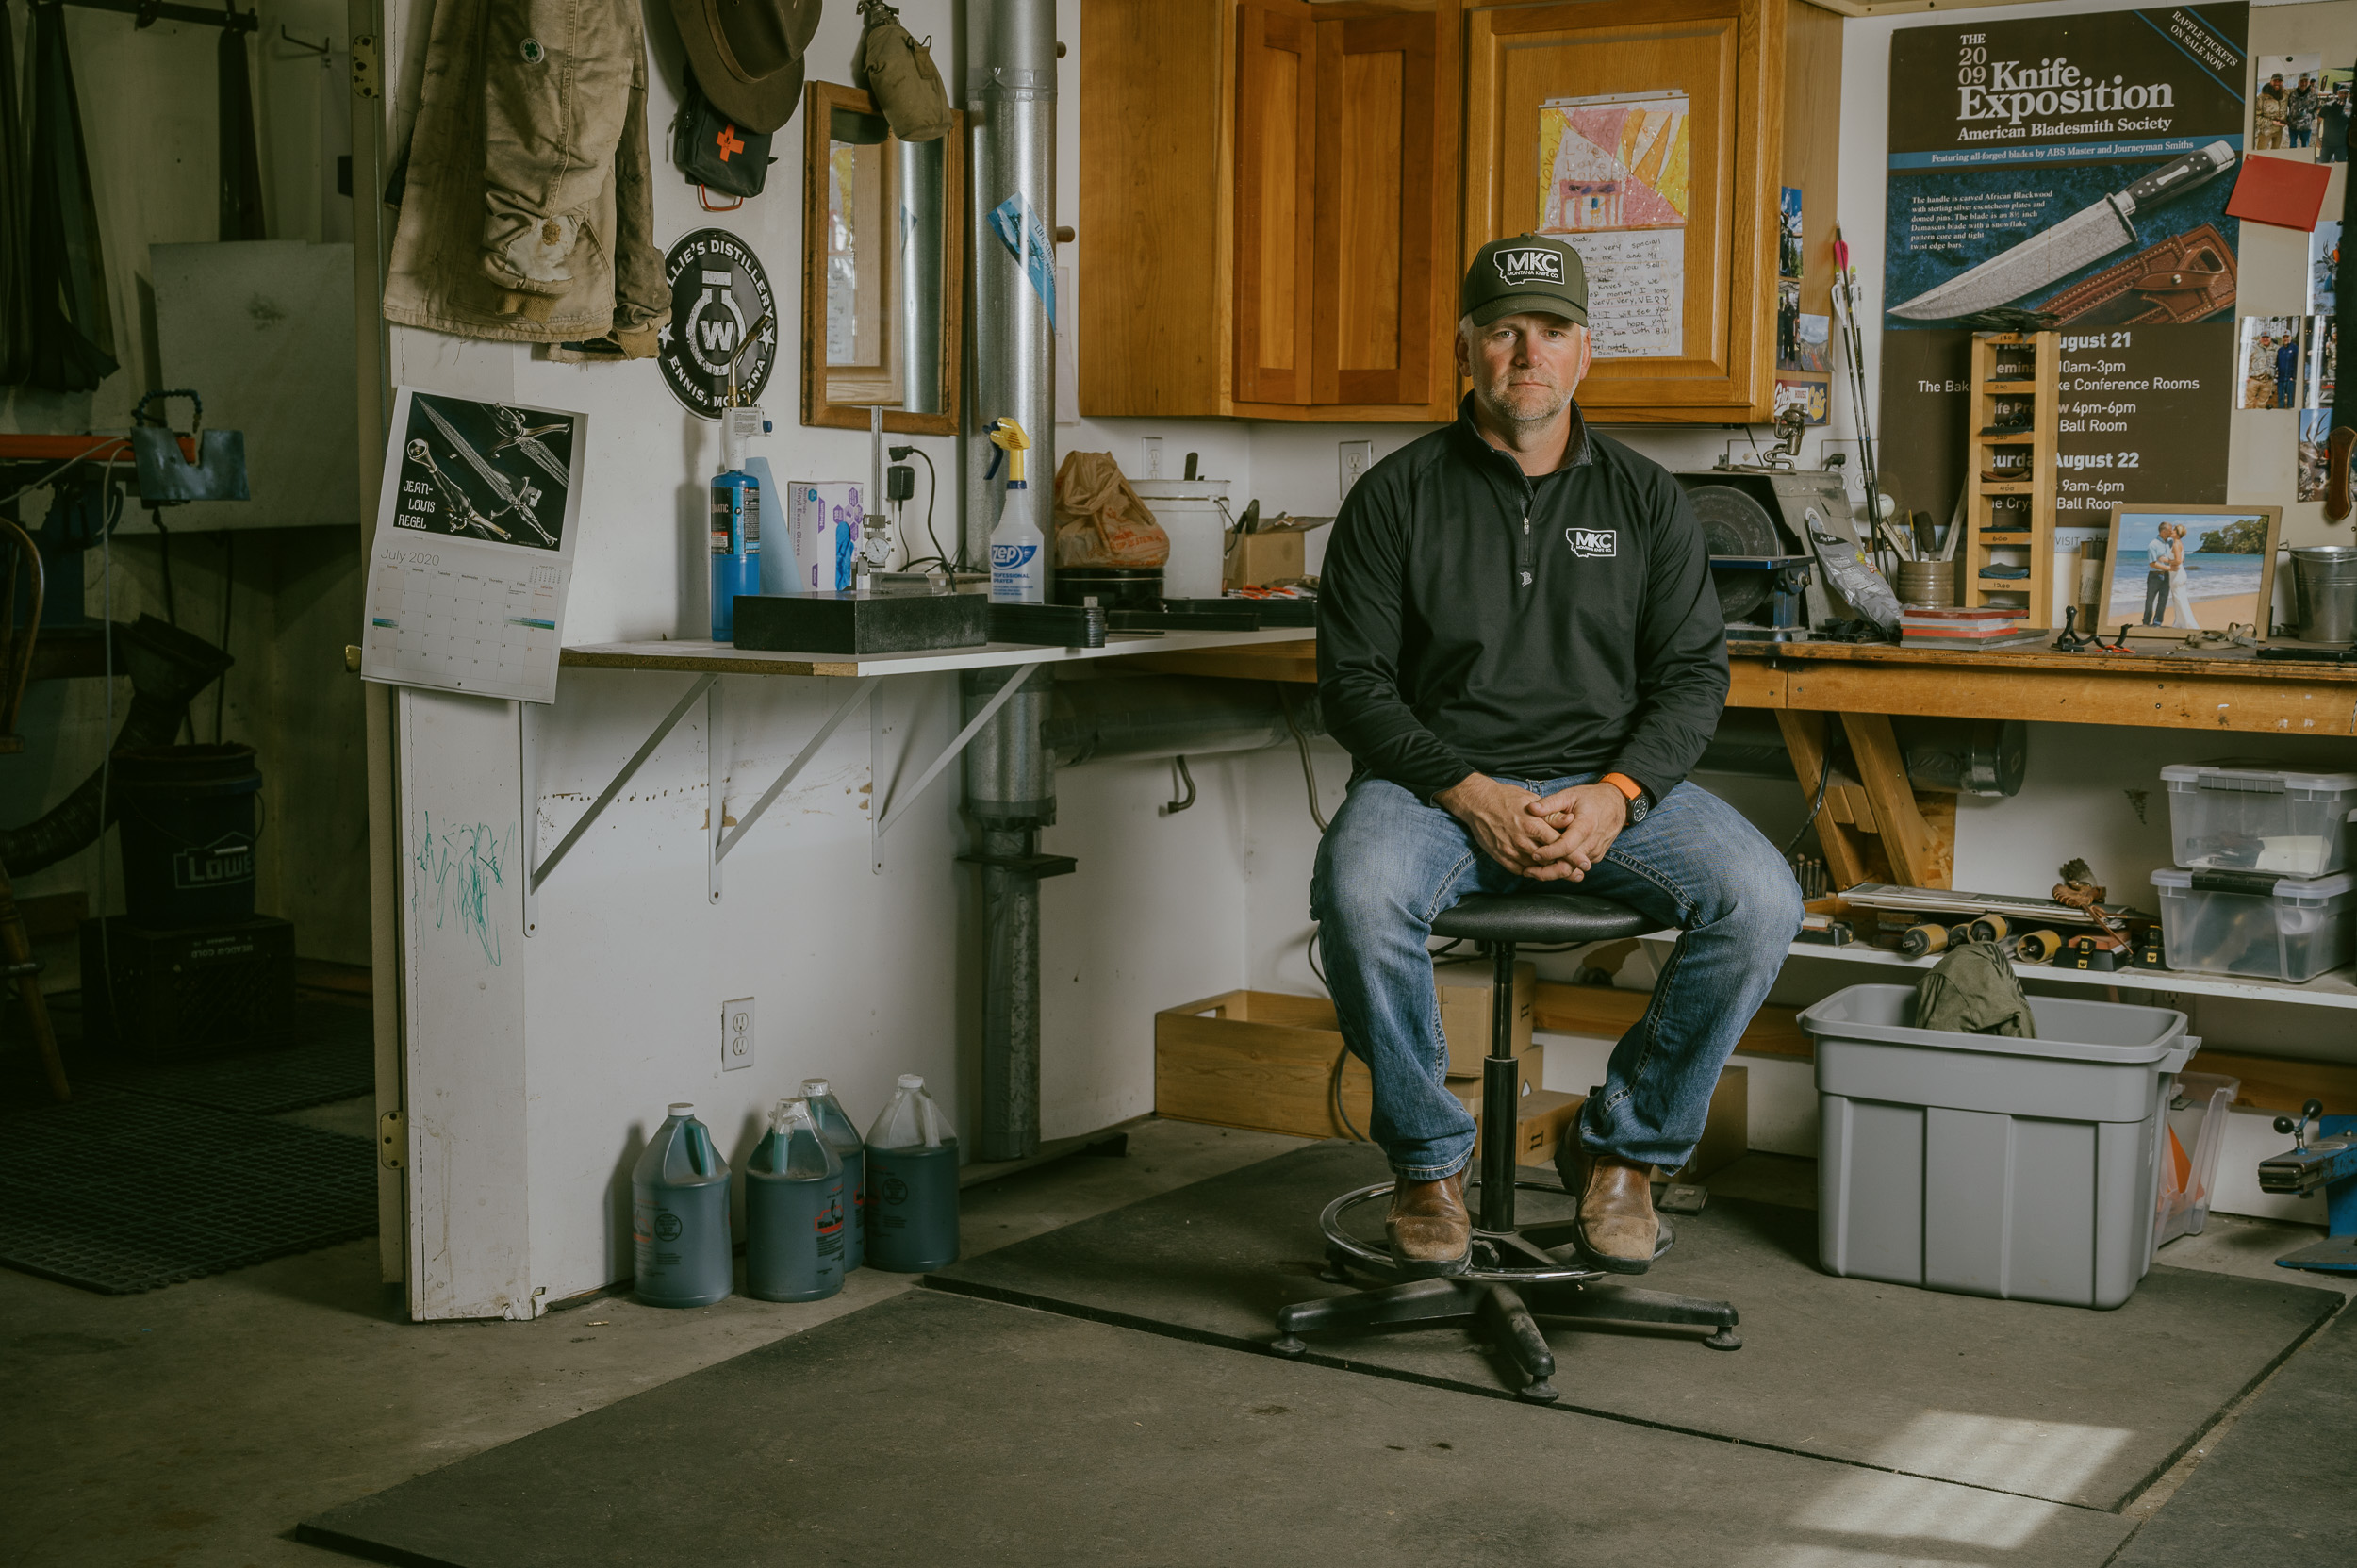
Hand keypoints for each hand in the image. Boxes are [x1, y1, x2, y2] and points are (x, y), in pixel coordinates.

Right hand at [1434, 774, 1566, 877]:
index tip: (1585, 863)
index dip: (1573, 855)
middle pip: (1549, 861)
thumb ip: (1551, 814)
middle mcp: (1521, 841)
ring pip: (1535, 868)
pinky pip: (1520, 870)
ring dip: (1549, 870)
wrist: (1477, 803)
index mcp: (1532, 825)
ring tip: (1561, 872)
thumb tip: (1571, 820)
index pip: (1558, 845)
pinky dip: (1531, 870)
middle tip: (1576, 872)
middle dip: (1564, 867)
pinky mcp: (1501, 857)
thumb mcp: (1531, 801)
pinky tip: (1539, 868)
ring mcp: (1510, 851)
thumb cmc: (1506, 798)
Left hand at [1522, 782, 1628, 881]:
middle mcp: (1592, 842)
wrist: (1617, 804)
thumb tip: (1531, 808)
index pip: (1567, 846)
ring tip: (1533, 871)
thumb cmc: (1591, 798)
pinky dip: (1563, 868)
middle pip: (1570, 865)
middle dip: (1548, 871)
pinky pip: (1578, 867)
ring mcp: (1595, 852)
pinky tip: (1548, 866)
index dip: (1550, 852)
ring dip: (1553, 872)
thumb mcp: (1569, 795)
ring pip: (1573, 869)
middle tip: (1528, 871)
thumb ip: (1550, 803)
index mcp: (1586, 825)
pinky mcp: (1596, 856)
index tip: (1534, 854)